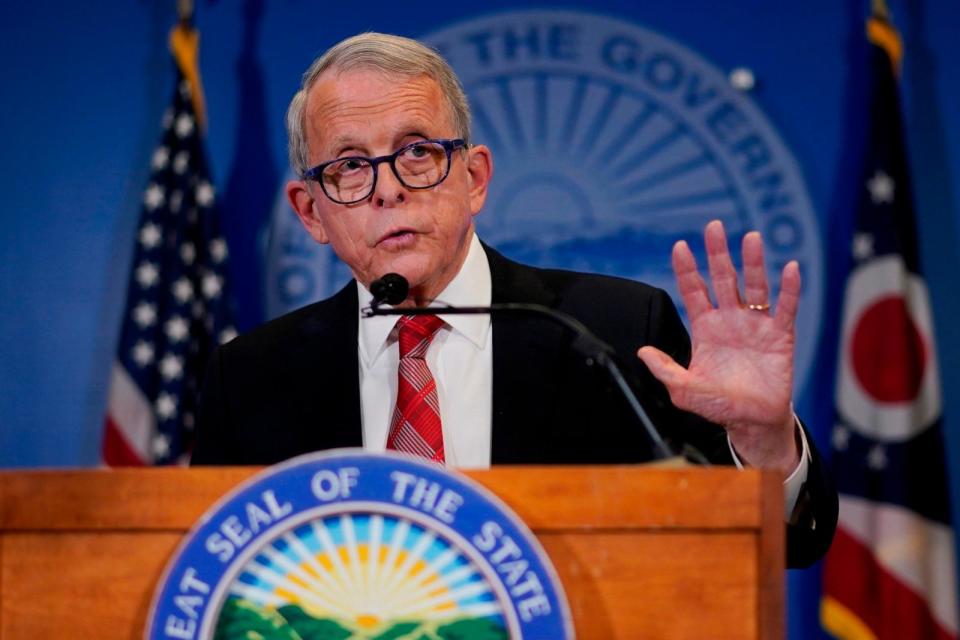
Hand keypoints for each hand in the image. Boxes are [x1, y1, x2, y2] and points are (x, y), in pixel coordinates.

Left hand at [637, 220, 800, 472]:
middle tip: (713, 226)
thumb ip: (665, 370)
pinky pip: (786, 308)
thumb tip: (643, 351)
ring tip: (751, 238)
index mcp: (705, 328)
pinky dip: (790, 288)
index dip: (687, 270)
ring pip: (755, 286)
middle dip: (717, 253)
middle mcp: (729, 319)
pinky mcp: (780, 335)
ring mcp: (755, 325)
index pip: (693, 291)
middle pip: (723, 278)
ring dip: (753, 262)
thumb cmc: (719, 404)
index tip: (679, 246)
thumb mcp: (685, 391)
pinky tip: (790, 269)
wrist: (752, 422)